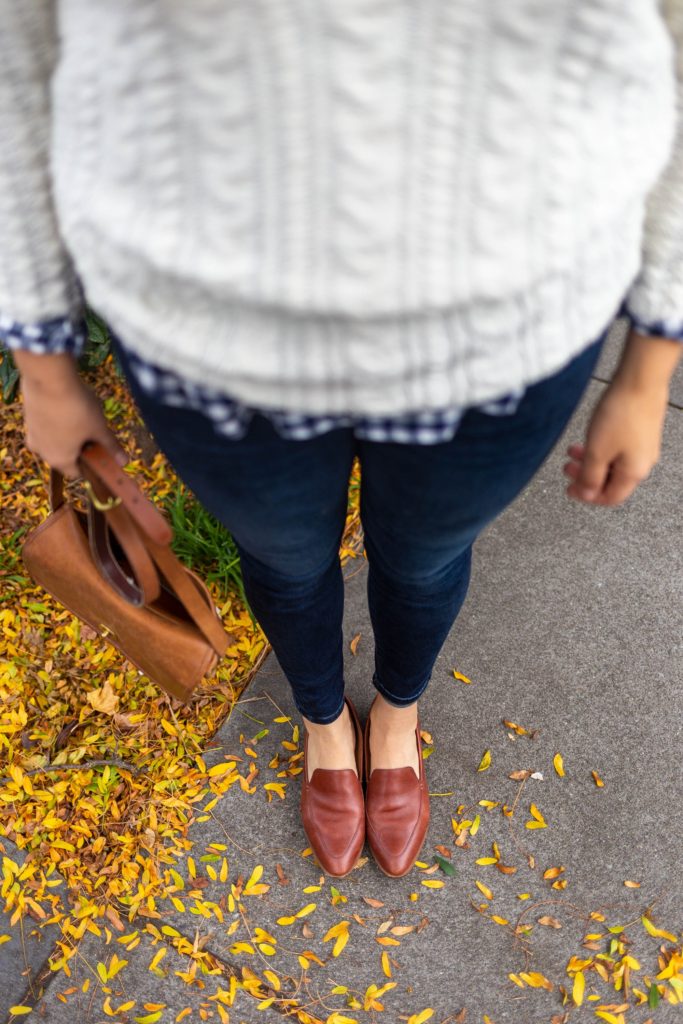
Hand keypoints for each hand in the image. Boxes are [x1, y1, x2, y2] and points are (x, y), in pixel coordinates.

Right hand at [17, 352, 127, 477]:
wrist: (47, 377)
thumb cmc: (77, 408)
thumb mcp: (99, 428)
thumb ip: (110, 446)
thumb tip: (124, 461)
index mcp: (59, 460)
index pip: (76, 473)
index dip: (91, 466)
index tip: (102, 454)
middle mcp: (41, 451)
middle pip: (64, 455)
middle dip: (80, 447)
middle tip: (95, 432)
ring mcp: (31, 433)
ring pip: (53, 439)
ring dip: (67, 432)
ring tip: (82, 415)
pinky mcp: (27, 414)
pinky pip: (45, 424)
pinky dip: (56, 419)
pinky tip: (67, 404)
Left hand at [564, 379, 667, 504]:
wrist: (640, 380)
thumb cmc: (621, 414)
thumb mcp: (597, 451)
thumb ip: (590, 477)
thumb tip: (586, 495)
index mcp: (634, 473)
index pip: (610, 497)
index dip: (588, 497)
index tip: (570, 489)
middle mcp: (643, 462)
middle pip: (611, 480)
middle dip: (586, 476)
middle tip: (567, 468)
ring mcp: (644, 446)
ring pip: (613, 462)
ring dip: (590, 460)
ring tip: (572, 451)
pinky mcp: (641, 430)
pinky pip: (619, 448)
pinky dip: (601, 448)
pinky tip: (589, 436)